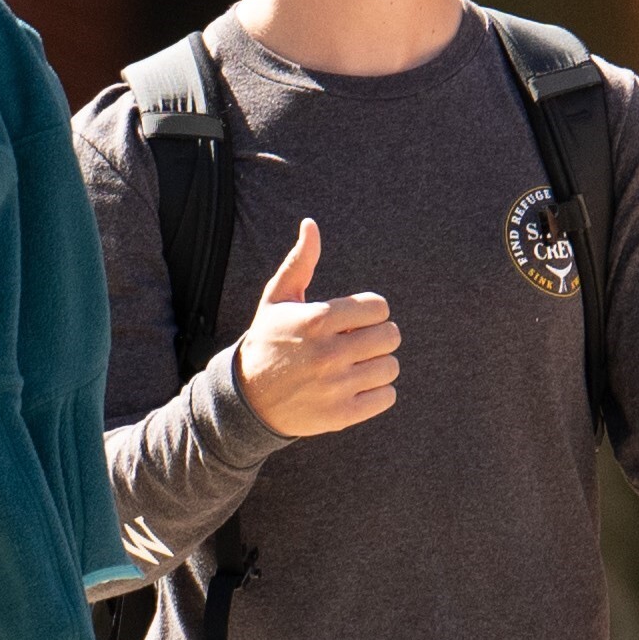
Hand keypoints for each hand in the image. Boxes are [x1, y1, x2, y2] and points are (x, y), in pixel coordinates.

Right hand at [226, 218, 398, 437]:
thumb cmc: (268, 341)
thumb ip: (300, 262)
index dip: (369, 312)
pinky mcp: (342, 415)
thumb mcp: (277, 299)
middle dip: (378, 336)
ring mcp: (336, 386)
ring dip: (378, 364)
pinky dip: (378, 391)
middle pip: (391, 336)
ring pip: (391, 366)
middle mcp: (329, 353)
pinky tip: (357, 386)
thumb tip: (311, 224)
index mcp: (318, 319)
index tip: (354, 320)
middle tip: (358, 341)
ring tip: (356, 364)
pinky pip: (387, 396)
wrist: (247, 399)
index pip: (379, 308)